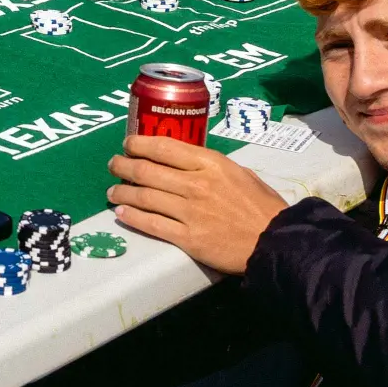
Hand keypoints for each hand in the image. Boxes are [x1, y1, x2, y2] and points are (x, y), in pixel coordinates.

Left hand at [109, 132, 291, 275]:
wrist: (275, 242)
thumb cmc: (262, 206)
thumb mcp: (240, 173)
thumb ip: (212, 167)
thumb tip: (187, 163)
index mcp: (210, 164)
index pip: (165, 147)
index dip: (139, 144)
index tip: (128, 144)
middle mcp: (195, 184)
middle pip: (148, 171)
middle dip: (123, 166)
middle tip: (113, 165)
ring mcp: (190, 212)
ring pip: (144, 197)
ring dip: (122, 193)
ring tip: (112, 192)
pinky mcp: (188, 238)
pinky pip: (152, 225)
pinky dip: (132, 218)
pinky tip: (121, 214)